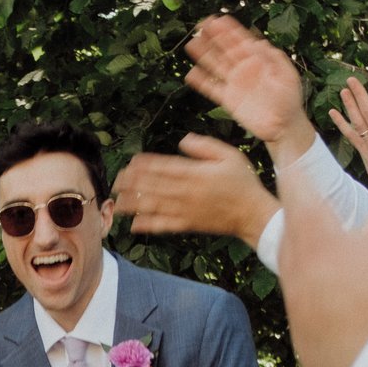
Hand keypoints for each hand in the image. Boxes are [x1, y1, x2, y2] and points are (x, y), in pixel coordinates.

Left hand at [114, 135, 278, 243]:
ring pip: (153, 206)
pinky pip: (164, 225)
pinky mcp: (187, 225)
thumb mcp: (228, 155)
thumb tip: (182, 141)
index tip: (130, 162)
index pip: (163, 167)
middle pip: (152, 186)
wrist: (252, 214)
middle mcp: (186, 192)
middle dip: (132, 184)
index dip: (144, 164)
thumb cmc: (242, 182)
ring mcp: (185, 210)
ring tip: (116, 203)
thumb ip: (204, 146)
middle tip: (115, 181)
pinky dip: (148, 225)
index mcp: (194, 173)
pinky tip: (134, 225)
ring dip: (133, 204)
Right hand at [183, 17, 314, 161]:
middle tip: (200, 25)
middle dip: (213, 37)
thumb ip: (273, 58)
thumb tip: (258, 42)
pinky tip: (191, 74)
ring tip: (191, 44)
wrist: (284, 125)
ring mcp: (235, 83)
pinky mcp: (229, 100)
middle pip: (225, 49)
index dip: (229, 30)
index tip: (217, 20)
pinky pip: (212, 88)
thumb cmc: (289, 99)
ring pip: (215, 65)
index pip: (241, 41)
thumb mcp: (287, 75)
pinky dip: (201, 82)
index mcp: (258, 60)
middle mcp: (244, 68)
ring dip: (204, 55)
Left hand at [275, 89, 367, 366]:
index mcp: (313, 240)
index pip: (292, 187)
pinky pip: (307, 313)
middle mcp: (293, 275)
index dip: (297, 167)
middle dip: (308, 220)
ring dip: (316, 263)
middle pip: (291, 234)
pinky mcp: (303, 346)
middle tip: (330, 213)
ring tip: (351, 265)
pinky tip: (354, 308)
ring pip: (296, 274)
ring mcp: (295, 313)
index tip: (298, 156)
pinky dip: (324, 304)